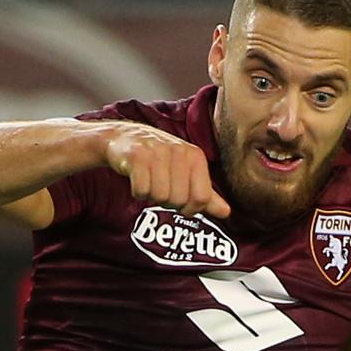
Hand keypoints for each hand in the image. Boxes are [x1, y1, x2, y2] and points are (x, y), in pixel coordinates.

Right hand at [102, 121, 227, 216]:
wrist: (124, 138)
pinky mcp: (136, 156)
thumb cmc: (158, 158)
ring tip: (149, 182)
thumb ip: (205, 194)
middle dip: (167, 202)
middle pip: (179, 201)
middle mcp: (179, 152)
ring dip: (151, 196)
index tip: (179, 201)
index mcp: (195, 156)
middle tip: (160, 188)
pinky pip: (142, 190)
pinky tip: (138, 180)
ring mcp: (157, 153)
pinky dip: (138, 192)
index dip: (189, 209)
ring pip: (160, 197)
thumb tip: (226, 212)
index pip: (201, 198)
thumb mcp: (185, 172)